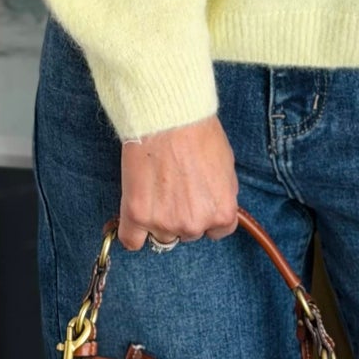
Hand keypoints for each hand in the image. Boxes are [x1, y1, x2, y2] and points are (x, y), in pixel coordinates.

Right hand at [117, 113, 240, 250]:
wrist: (169, 118)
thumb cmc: (199, 134)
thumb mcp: (226, 167)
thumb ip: (222, 194)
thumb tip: (214, 204)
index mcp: (222, 213)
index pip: (217, 232)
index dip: (205, 214)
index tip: (196, 200)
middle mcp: (195, 225)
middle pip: (187, 233)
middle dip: (181, 214)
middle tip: (173, 186)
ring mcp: (165, 223)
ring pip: (161, 235)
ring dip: (158, 219)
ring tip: (155, 187)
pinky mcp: (137, 215)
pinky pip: (132, 241)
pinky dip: (133, 232)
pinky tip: (136, 215)